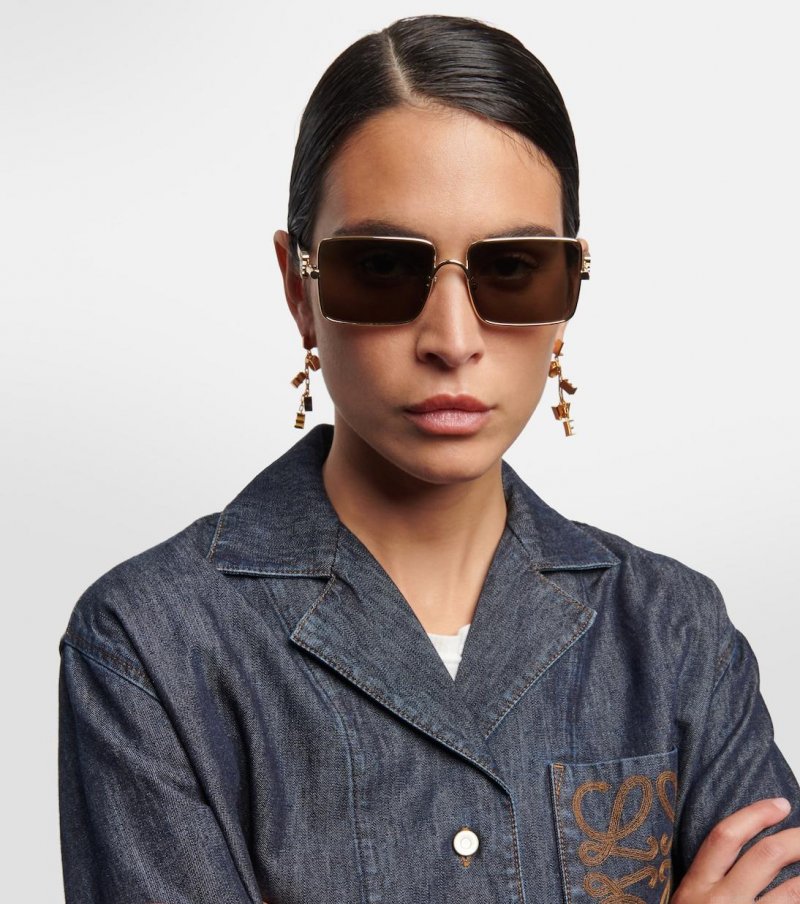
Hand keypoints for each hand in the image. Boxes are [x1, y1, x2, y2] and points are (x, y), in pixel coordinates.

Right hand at [672, 797, 799, 901]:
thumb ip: (706, 880)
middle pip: (766, 855)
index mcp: (696, 885)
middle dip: (795, 839)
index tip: (780, 804)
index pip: (726, 836)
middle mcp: (722, 900)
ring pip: (791, 890)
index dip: (756, 815)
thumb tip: (741, 855)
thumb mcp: (686, 902)